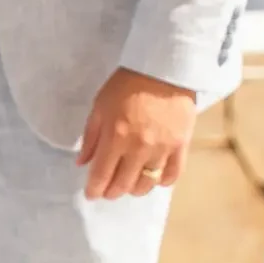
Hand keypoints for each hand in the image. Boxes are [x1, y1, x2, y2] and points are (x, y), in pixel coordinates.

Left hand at [77, 68, 196, 202]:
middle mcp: (138, 149)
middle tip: (108, 190)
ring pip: (147, 184)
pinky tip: (155, 177)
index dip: (93, 190)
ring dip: (135, 189)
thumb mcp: (100, 106)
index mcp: (115, 138)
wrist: (164, 69)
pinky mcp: (181, 146)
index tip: (91, 193)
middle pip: (123, 185)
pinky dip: (162, 181)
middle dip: (112, 192)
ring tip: (131, 183)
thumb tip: (82, 163)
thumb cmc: (127, 84)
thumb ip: (91, 137)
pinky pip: (172, 174)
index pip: (101, 177)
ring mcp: (162, 149)